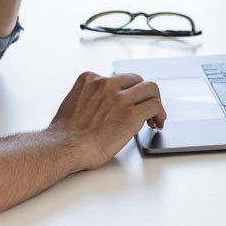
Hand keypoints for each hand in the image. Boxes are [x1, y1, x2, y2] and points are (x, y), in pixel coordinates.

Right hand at [48, 72, 165, 171]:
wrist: (65, 147)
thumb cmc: (65, 135)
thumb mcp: (74, 103)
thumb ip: (91, 98)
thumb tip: (105, 107)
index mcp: (89, 80)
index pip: (117, 78)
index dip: (126, 91)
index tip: (128, 100)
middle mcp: (106, 84)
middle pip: (136, 79)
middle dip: (141, 93)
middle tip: (144, 107)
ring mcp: (120, 98)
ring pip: (150, 89)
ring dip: (154, 101)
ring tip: (154, 116)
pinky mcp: (132, 114)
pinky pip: (155, 105)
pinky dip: (160, 114)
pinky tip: (157, 123)